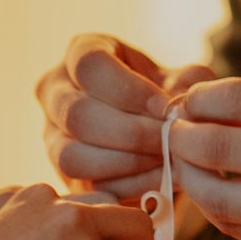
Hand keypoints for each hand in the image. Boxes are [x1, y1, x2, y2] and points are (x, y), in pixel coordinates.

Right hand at [36, 33, 212, 198]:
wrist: (157, 134)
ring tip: (165, 161)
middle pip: (77, 114)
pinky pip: (86, 187)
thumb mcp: (183, 80)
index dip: (128, 89)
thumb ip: (188, 84)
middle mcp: (55, 91)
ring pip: (71, 156)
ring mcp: (51, 135)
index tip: (163, 107)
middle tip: (169, 141)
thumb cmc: (167, 97)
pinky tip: (159, 180)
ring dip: (126, 163)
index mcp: (82, 52)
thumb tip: (177, 108)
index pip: (90, 66)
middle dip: (131, 133)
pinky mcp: (62, 175)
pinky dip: (127, 186)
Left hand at [169, 79, 240, 239]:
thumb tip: (194, 104)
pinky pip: (240, 229)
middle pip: (219, 148)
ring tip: (183, 166)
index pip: (238, 99)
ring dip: (188, 180)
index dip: (197, 100)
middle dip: (181, 139)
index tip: (184, 103)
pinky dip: (215, 210)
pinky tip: (210, 195)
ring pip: (221, 199)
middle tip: (173, 134)